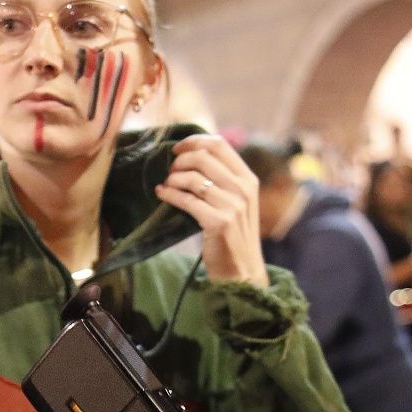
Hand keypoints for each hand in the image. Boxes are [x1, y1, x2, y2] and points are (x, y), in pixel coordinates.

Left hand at [154, 134, 268, 286]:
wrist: (242, 271)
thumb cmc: (233, 235)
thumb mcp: (237, 202)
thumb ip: (224, 180)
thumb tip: (193, 155)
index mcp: (249, 179)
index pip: (220, 145)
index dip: (194, 141)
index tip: (177, 148)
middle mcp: (243, 189)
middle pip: (204, 157)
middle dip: (180, 161)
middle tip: (170, 171)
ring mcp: (233, 206)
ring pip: (194, 178)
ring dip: (174, 178)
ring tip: (167, 184)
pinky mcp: (219, 222)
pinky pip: (187, 200)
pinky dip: (170, 194)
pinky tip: (162, 193)